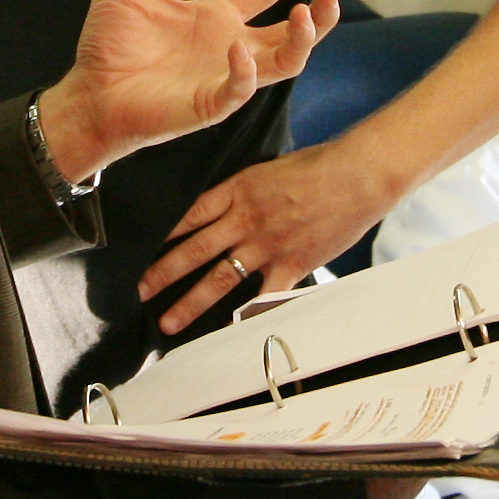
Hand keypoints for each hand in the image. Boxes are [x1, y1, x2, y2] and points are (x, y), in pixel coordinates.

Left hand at [38, 0, 340, 198]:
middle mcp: (229, 46)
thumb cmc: (107, 46)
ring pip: (284, 63)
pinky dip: (245, 73)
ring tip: (304, 14)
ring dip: (300, 41)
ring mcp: (223, 77)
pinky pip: (239, 90)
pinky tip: (240, 51)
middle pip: (292, 33)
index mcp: (216, 17)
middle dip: (319, 15)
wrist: (86, 95)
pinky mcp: (208, 105)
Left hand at [142, 136, 402, 334]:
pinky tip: (231, 331)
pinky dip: (248, 316)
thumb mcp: (270, 168)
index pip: (189, 215)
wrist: (359, 173)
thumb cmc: (320, 166)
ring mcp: (268, 244)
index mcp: (238, 190)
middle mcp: (246, 219)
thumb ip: (245, 191)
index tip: (142, 249)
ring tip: (168, 320)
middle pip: (194, 250)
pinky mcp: (292, 264)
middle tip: (140, 290)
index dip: (163, 235)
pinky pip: (265, 296)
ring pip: (219, 278)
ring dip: (190, 302)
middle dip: (163, 273)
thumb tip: (225, 206)